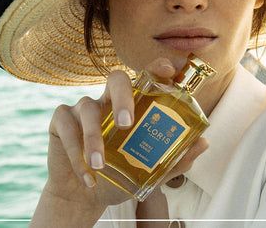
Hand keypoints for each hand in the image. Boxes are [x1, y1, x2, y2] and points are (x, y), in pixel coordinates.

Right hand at [31, 58, 208, 225]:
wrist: (84, 197)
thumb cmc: (117, 177)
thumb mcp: (148, 172)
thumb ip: (174, 159)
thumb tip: (205, 143)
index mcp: (131, 106)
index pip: (143, 79)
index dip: (155, 69)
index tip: (168, 68)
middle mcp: (107, 101)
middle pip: (115, 79)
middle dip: (122, 96)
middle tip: (126, 124)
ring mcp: (82, 108)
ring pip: (87, 107)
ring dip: (93, 138)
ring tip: (100, 166)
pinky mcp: (61, 121)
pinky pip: (67, 126)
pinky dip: (76, 151)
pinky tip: (87, 175)